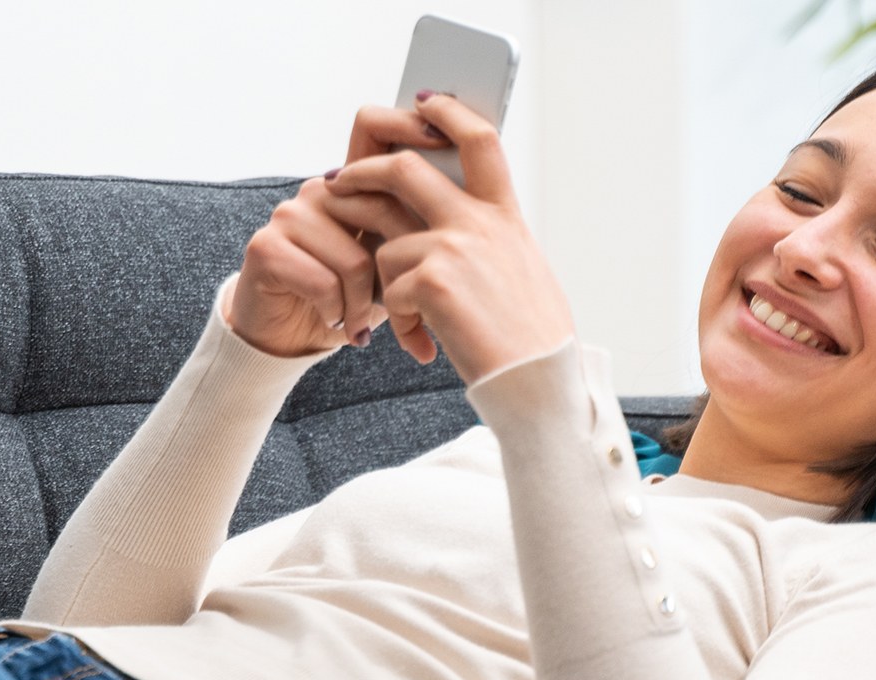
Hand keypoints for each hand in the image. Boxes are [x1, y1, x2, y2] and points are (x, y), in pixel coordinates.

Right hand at [226, 106, 447, 357]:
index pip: (375, 128)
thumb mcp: (393, 262)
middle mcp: (320, 190)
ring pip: (356, 259)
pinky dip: (339, 312)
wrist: (294, 339)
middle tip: (403, 306)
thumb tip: (468, 206)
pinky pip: (325, 282)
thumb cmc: (351, 298)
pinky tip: (336, 321)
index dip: (407, 124)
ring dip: (365, 303)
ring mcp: (290, 214)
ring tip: (358, 319)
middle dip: (400, 267)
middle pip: (377, 207)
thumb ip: (417, 228)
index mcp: (353, 185)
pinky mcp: (266, 247)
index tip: (443, 135)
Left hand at [325, 92, 575, 383]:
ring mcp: (454, 247)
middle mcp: (480, 222)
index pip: (479, 140)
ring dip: (380, 281)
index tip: (424, 102)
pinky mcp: (431, 280)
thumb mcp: (522, 273)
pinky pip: (387, 291)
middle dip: (360, 171)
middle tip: (337, 182)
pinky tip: (421, 345)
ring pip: (383, 241)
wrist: (538, 381)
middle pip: (403, 168)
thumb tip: (454, 234)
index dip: (448, 113)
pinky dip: (397, 323)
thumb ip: (489, 242)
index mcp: (506, 217)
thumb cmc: (532, 340)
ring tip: (405, 318)